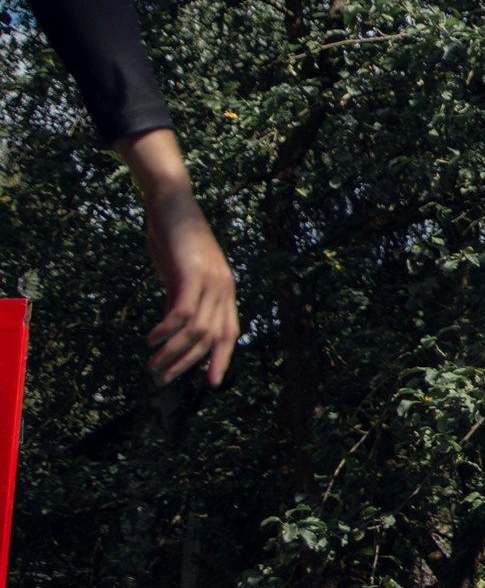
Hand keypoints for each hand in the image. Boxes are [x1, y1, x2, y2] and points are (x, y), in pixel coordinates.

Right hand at [112, 129, 237, 385]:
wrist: (171, 203)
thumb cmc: (174, 239)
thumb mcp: (180, 276)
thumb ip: (181, 301)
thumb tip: (174, 331)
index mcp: (226, 291)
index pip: (230, 333)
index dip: (222, 359)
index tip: (211, 384)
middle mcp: (225, 288)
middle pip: (214, 338)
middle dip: (189, 364)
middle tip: (164, 379)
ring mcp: (212, 280)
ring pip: (198, 330)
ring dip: (174, 353)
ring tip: (153, 365)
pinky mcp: (193, 273)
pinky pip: (182, 313)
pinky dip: (166, 330)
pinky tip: (151, 339)